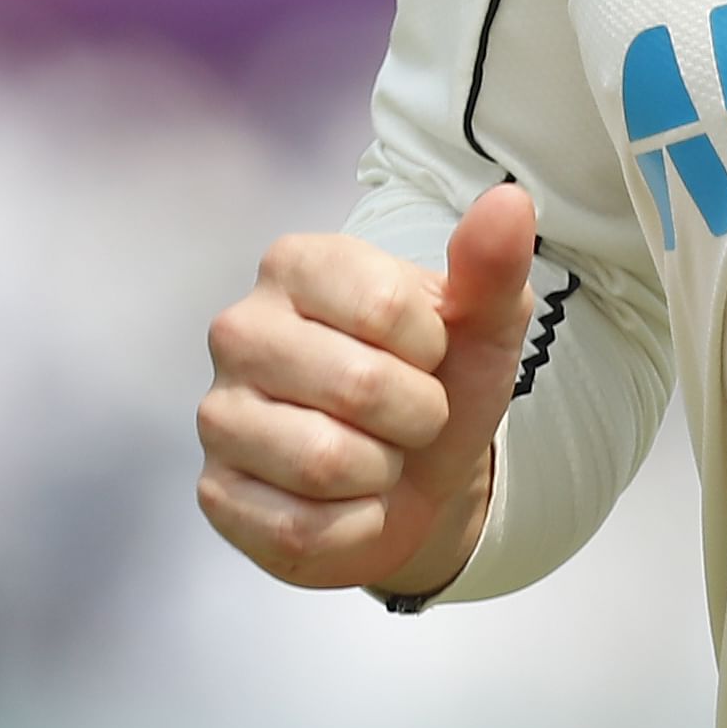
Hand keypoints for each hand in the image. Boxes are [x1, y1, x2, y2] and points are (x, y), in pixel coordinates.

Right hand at [198, 183, 539, 593]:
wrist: (415, 481)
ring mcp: (218, 414)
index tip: (428, 353)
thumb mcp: (483, 326)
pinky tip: (349, 502)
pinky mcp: (217, 494)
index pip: (385, 307)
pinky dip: (354, 526)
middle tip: (410, 415)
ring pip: (324, 462)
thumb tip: (509, 201)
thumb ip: (493, 265)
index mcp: (297, 264)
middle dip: (416, 417)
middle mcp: (240, 330)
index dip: (431, 349)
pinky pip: (302, 526)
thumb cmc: (438, 383)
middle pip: (358, 386)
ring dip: (383, 472)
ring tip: (377, 455)